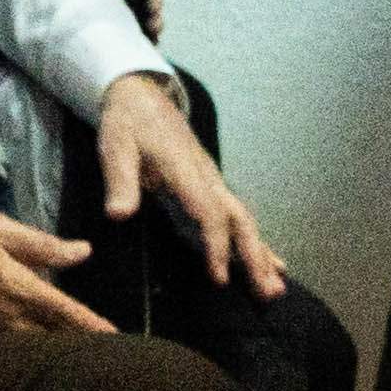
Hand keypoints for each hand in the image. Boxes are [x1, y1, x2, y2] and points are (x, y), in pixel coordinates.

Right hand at [0, 207, 106, 346]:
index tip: (117, 338)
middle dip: (83, 343)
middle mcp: (6, 311)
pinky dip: (36, 346)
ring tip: (88, 353)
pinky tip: (47, 347)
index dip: (92, 325)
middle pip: (55, 334)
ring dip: (61, 348)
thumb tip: (83, 252)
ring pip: (36, 342)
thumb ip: (42, 244)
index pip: (64, 310)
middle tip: (114, 352)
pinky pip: (14, 342)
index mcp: (16, 283)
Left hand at [88, 73, 281, 297]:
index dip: (216, 246)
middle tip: (268, 293)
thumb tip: (118, 215)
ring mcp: (213, 182)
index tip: (220, 278)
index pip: (208, 213)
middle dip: (254, 258)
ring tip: (276, 290)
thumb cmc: (127, 124)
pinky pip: (236, 218)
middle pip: (238, 221)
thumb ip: (119, 182)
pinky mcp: (210, 187)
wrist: (141, 96)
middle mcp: (207, 178)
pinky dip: (255, 243)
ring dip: (260, 255)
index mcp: (185, 171)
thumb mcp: (114, 147)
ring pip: (244, 222)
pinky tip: (270, 264)